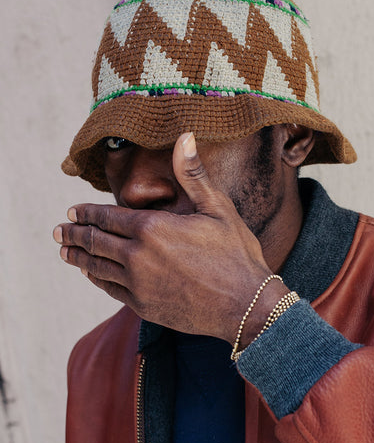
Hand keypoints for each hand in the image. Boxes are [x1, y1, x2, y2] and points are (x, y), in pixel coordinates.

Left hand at [53, 133, 286, 343]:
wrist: (245, 306)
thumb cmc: (235, 254)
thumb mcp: (218, 209)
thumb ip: (193, 175)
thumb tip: (184, 136)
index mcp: (152, 228)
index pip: (106, 216)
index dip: (86, 213)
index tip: (72, 210)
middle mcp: (137, 256)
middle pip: (95, 241)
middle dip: (74, 233)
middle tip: (58, 230)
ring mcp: (138, 284)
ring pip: (97, 267)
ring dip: (78, 256)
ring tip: (65, 250)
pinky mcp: (143, 306)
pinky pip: (110, 289)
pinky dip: (96, 278)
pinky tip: (90, 274)